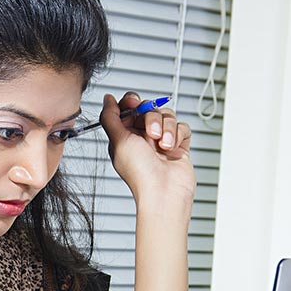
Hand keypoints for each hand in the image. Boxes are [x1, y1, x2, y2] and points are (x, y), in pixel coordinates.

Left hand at [99, 92, 194, 207]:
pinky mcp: (179, 146)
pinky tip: (172, 147)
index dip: (131, 102)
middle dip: (151, 117)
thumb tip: (107, 99)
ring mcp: (162, 141)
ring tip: (163, 145)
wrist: (164, 191)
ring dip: (166, 127)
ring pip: (167, 116)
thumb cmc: (140, 172)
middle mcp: (143, 138)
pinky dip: (178, 134)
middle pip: (149, 108)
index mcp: (125, 136)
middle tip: (151, 133)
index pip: (128, 108)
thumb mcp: (118, 141)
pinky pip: (182, 127)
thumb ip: (110, 117)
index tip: (134, 103)